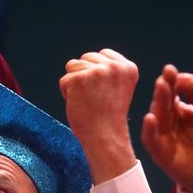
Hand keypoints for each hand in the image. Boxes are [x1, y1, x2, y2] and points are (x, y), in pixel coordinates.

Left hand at [59, 49, 138, 183]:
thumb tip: (86, 59)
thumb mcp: (117, 88)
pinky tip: (80, 105)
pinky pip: (64, 80)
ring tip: (87, 101)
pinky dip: (67, 94)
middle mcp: (114, 67)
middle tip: (95, 99)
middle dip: (85, 76)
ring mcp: (97, 72)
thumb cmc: (108, 117)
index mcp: (128, 68)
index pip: (103, 54)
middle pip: (87, 58)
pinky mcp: (79, 79)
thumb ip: (108, 71)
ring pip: (73, 66)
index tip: (104, 93)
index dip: (97, 72)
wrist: (105, 138)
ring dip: (74, 84)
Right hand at [140, 64, 192, 192]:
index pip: (175, 89)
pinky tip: (150, 118)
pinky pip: (150, 139)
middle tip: (168, 74)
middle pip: (164, 99)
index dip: (179, 81)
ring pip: (157, 114)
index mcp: (177, 107)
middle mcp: (166, 118)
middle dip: (166, 85)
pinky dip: (148, 129)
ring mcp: (161, 133)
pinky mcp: (159, 151)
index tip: (189, 80)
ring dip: (158, 100)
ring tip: (162, 86)